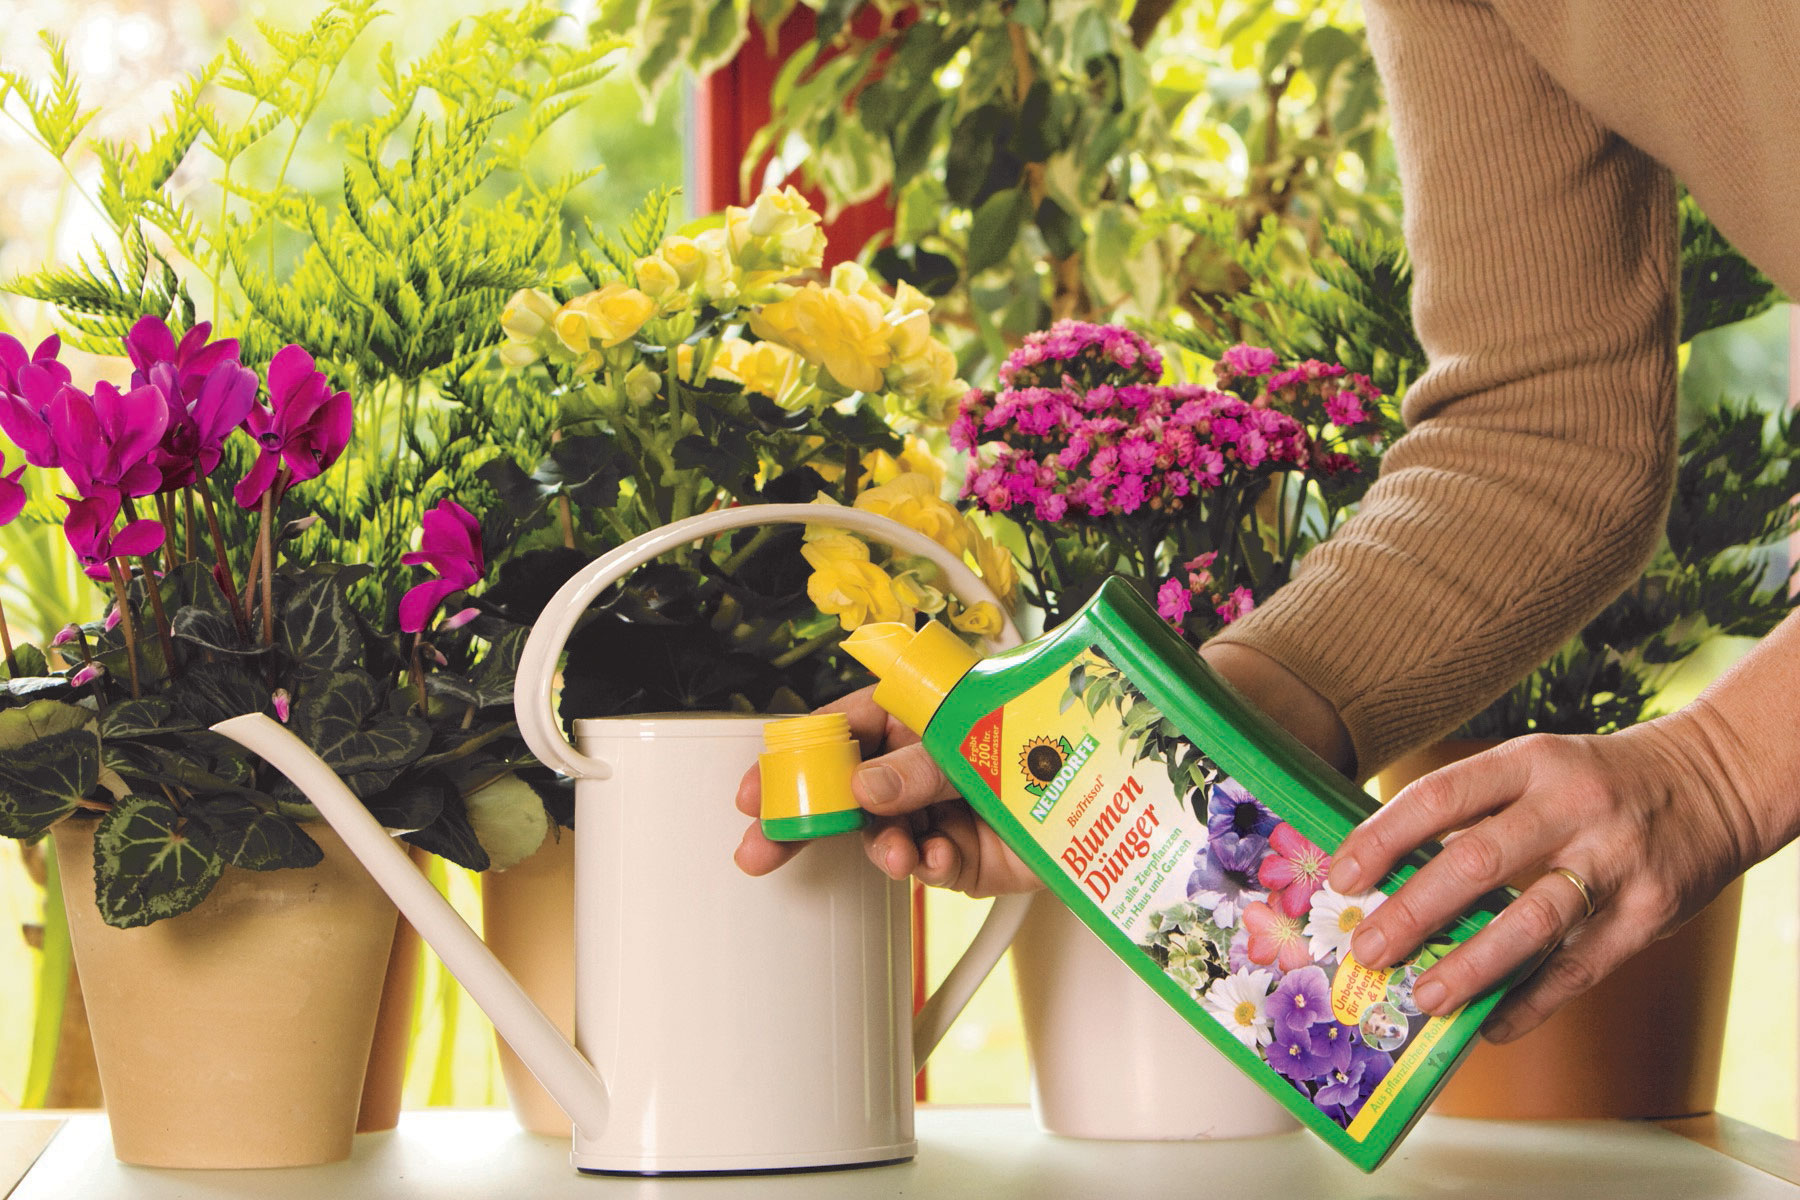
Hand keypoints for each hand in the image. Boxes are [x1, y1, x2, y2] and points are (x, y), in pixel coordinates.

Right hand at [734, 685, 1042, 896]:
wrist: (1118, 788)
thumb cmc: (1049, 731)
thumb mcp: (973, 739)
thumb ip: (918, 767)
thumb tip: (863, 788)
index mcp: (917, 716)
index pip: (841, 732)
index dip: (794, 762)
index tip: (757, 791)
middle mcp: (923, 764)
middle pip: (848, 794)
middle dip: (807, 825)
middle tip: (764, 850)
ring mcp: (941, 812)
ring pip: (885, 837)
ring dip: (882, 849)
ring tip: (896, 854)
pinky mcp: (967, 857)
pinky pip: (930, 867)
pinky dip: (930, 865)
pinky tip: (939, 858)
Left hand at [1327, 709, 1764, 1042]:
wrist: (1711, 783)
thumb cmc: (1592, 782)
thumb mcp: (1534, 769)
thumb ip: (1472, 814)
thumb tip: (1386, 877)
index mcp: (1529, 764)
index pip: (1440, 797)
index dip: (1384, 838)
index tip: (1343, 878)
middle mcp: (1571, 807)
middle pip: (1478, 862)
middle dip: (1414, 911)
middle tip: (1369, 949)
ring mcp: (1614, 861)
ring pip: (1533, 922)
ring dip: (1471, 966)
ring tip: (1425, 997)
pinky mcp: (1649, 912)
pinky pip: (1581, 968)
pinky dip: (1532, 1002)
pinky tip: (1492, 1025)